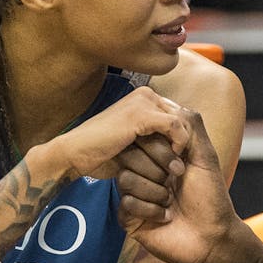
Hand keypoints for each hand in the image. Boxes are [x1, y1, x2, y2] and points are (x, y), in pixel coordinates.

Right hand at [56, 86, 189, 179]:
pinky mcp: (141, 113)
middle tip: (181, 166)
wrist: (76, 154)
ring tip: (176, 168)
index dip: (184, 139)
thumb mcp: (135, 142)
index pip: (179, 116)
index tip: (181, 160)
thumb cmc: (102, 151)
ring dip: (182, 147)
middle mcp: (146, 95)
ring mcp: (143, 101)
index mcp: (145, 98)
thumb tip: (180, 144)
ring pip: (180, 123)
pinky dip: (179, 143)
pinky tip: (172, 160)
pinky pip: (175, 125)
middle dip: (185, 142)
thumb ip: (155, 137)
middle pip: (183, 118)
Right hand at [117, 109, 236, 262]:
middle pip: (129, 156)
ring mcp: (135, 195)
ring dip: (155, 192)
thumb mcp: (205, 156)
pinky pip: (125, 203)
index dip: (159, 147)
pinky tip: (165, 217)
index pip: (141, 137)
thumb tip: (169, 106)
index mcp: (159, 157)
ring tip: (171, 202)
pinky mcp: (129, 218)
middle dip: (158, 171)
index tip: (180, 162)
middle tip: (176, 183)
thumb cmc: (211, 197)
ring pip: (125, 179)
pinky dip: (150, 210)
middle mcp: (144, 173)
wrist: (212, 237)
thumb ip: (190, 126)